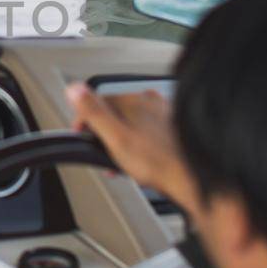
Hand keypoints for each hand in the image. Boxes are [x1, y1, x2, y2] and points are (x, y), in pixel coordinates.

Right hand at [64, 84, 200, 212]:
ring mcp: (164, 114)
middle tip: (101, 153)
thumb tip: (74, 89)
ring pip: (132, 124)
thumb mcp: (116, 138)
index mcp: (135, 100)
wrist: (192, 178)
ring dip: (121, 141)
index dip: (85, 120)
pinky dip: (139, 145)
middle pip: (115, 113)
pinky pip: (148, 133)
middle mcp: (151, 102)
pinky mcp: (174, 129)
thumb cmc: (158, 162)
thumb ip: (94, 113)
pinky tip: (141, 162)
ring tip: (121, 163)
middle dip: (104, 133)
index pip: (98, 101)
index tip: (80, 135)